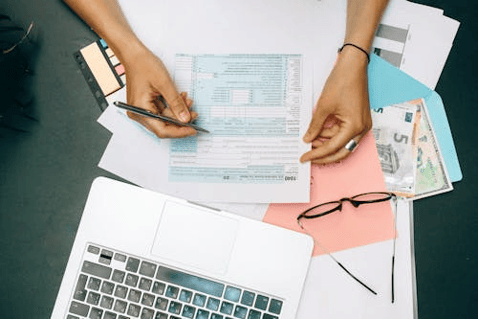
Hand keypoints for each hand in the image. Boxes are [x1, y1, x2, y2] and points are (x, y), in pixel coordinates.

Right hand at [122, 47, 197, 137]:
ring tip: (188, 101)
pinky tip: (181, 99)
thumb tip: (185, 119)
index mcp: (139, 110)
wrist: (134, 55)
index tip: (192, 130)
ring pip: (165, 118)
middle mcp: (138, 113)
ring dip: (178, 111)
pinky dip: (172, 106)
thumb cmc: (144, 65)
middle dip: (180, 120)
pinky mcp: (146, 105)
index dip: (179, 132)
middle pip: (163, 125)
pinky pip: (162, 110)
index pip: (161, 130)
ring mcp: (142, 109)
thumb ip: (176, 103)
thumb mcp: (164, 84)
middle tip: (194, 114)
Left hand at [300, 47, 371, 163]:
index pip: (332, 148)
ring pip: (343, 143)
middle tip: (308, 157)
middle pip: (341, 151)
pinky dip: (332, 134)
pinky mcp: (358, 119)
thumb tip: (308, 139)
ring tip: (310, 140)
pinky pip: (344, 133)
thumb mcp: (323, 106)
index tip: (304, 158)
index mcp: (355, 127)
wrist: (352, 66)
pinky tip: (319, 133)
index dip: (316, 154)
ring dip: (327, 143)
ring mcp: (361, 124)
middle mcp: (362, 128)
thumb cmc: (342, 81)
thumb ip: (315, 126)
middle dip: (324, 155)